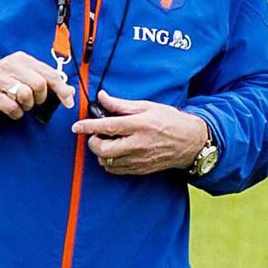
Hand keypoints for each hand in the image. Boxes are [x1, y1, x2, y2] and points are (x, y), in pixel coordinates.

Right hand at [0, 53, 74, 118]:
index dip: (62, 89)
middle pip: (39, 84)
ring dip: (27, 106)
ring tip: (21, 105)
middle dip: (40, 98)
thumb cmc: (3, 81)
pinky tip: (12, 110)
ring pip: (25, 94)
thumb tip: (70, 91)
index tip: (69, 102)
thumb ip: (46, 81)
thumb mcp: (24, 75)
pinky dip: (16, 113)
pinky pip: (12, 107)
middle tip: (34, 101)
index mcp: (22, 59)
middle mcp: (10, 65)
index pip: (49, 73)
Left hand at [72, 91, 209, 175]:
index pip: (107, 126)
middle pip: (103, 150)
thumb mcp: (147, 107)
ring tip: (108, 143)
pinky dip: (110, 162)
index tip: (77, 126)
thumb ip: (122, 105)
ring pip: (107, 162)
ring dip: (101, 154)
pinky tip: (116, 153)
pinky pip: (116, 170)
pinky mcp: (141, 170)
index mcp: (139, 125)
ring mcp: (139, 160)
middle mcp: (138, 144)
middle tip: (96, 136)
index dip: (88, 126)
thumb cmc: (171, 121)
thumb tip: (102, 98)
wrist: (191, 142)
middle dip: (93, 143)